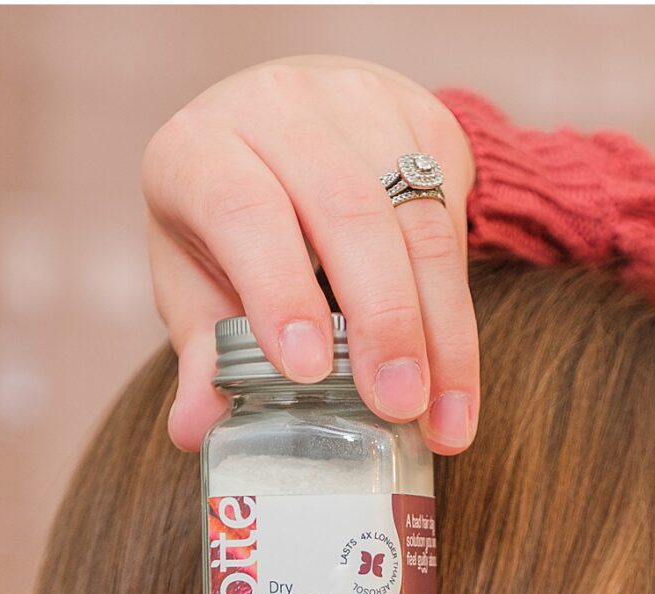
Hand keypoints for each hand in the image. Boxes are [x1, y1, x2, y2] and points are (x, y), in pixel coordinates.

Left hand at [141, 55, 479, 452]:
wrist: (298, 128)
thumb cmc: (235, 225)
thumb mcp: (198, 280)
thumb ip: (203, 352)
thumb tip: (194, 429)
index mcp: (203, 149)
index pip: (244, 208)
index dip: (278, 288)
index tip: (308, 370)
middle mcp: (279, 108)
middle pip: (347, 211)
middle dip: (382, 320)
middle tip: (399, 405)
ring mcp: (359, 103)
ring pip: (416, 219)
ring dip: (439, 331)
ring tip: (444, 419)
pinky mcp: (426, 122)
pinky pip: (456, 221)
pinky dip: (460, 314)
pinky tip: (456, 381)